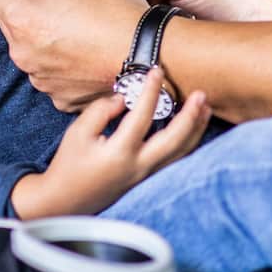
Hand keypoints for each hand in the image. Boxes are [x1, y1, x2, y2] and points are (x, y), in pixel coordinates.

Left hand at [0, 0, 148, 111]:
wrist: (147, 55)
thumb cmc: (117, 14)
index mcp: (23, 16)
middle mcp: (24, 50)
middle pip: (9, 20)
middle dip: (20, 5)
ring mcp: (40, 76)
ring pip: (28, 47)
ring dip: (41, 33)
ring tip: (73, 24)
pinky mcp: (59, 94)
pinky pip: (48, 71)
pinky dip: (57, 58)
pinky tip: (80, 48)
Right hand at [10, 69, 210, 217]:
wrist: (65, 200)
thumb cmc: (69, 165)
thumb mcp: (77, 132)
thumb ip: (101, 111)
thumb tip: (124, 99)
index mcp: (120, 153)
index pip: (142, 115)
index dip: (151, 90)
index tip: (156, 70)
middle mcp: (138, 166)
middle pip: (175, 140)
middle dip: (191, 116)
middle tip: (201, 94)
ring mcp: (146, 175)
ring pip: (181, 153)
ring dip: (196, 129)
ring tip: (206, 108)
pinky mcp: (148, 179)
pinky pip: (175, 159)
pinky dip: (189, 143)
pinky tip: (194, 129)